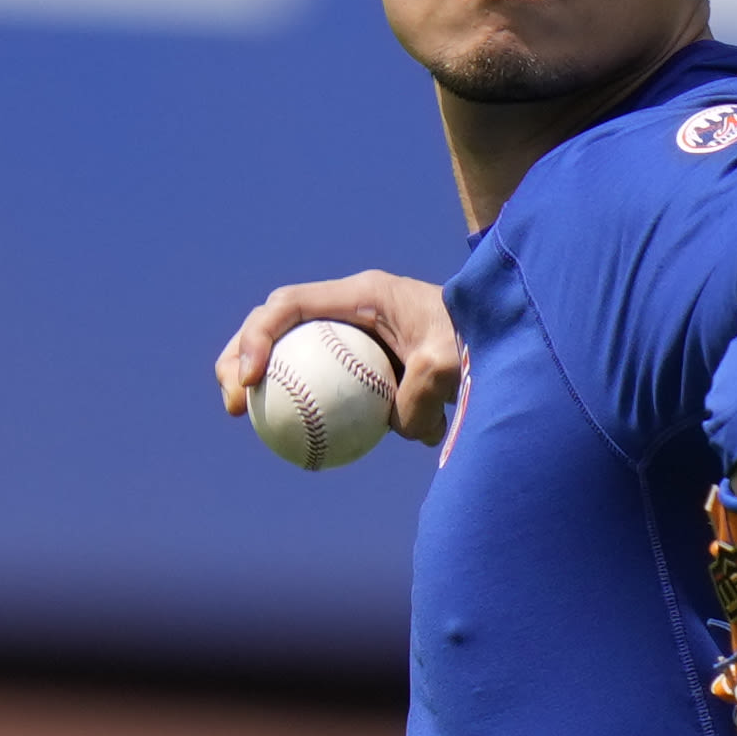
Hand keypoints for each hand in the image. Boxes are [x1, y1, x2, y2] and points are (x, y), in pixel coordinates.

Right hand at [214, 274, 463, 446]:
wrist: (503, 339)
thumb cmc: (479, 340)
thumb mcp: (454, 361)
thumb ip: (423, 391)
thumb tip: (396, 428)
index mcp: (363, 294)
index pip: (291, 304)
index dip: (258, 335)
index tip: (250, 379)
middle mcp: (351, 309)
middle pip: (275, 324)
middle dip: (240, 355)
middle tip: (234, 402)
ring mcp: (354, 335)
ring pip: (290, 353)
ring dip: (259, 380)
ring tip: (243, 416)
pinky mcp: (365, 363)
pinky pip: (319, 382)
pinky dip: (300, 405)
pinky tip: (293, 441)